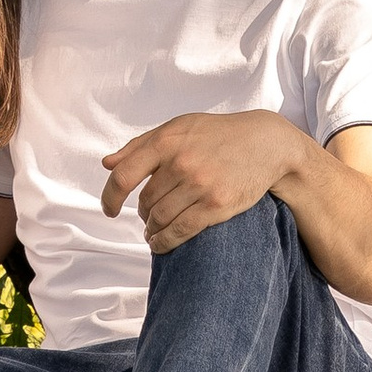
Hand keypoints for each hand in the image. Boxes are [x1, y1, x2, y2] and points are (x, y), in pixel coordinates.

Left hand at [102, 109, 301, 250]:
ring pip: (160, 218)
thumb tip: (107, 164)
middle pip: (145, 201)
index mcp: (166, 141)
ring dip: (152, 230)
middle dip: (142, 214)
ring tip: (153, 232)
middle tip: (147, 217)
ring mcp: (199, 185)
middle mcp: (180, 163)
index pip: (124, 176)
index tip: (110, 210)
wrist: (264, 144)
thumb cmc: (216, 134)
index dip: (110, 197)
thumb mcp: (178, 128)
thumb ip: (140, 145)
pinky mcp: (217, 205)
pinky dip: (165, 241)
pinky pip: (180, 230)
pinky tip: (160, 243)